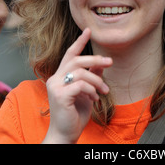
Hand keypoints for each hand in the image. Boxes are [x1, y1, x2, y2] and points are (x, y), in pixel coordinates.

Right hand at [43, 28, 112, 143]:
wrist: (65, 134)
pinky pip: (80, 85)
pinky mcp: (59, 95)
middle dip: (95, 59)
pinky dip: (91, 90)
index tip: (88, 30)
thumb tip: (101, 63)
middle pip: (77, 60)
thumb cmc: (75, 114)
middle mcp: (55, 78)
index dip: (79, 42)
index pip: (70, 54)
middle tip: (110, 62)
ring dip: (96, 80)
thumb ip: (91, 77)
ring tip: (104, 91)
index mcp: (60, 76)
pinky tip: (95, 98)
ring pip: (80, 72)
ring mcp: (55, 86)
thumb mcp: (87, 92)